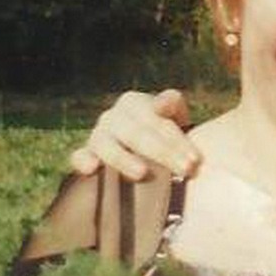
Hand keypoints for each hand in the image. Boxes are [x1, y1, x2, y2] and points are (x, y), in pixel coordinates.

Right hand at [69, 89, 201, 179]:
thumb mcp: (173, 115)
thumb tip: (161, 105)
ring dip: (124, 159)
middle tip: (185, 170)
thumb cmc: (163, 132)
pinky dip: (83, 161)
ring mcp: (97, 136)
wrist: (144, 151)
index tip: (195, 160)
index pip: (156, 119)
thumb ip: (172, 104)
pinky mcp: (86, 155)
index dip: (177, 140)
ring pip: (107, 145)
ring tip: (142, 173)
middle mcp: (112, 116)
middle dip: (163, 153)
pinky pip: (79, 157)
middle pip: (137, 134)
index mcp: (134, 102)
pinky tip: (91, 168)